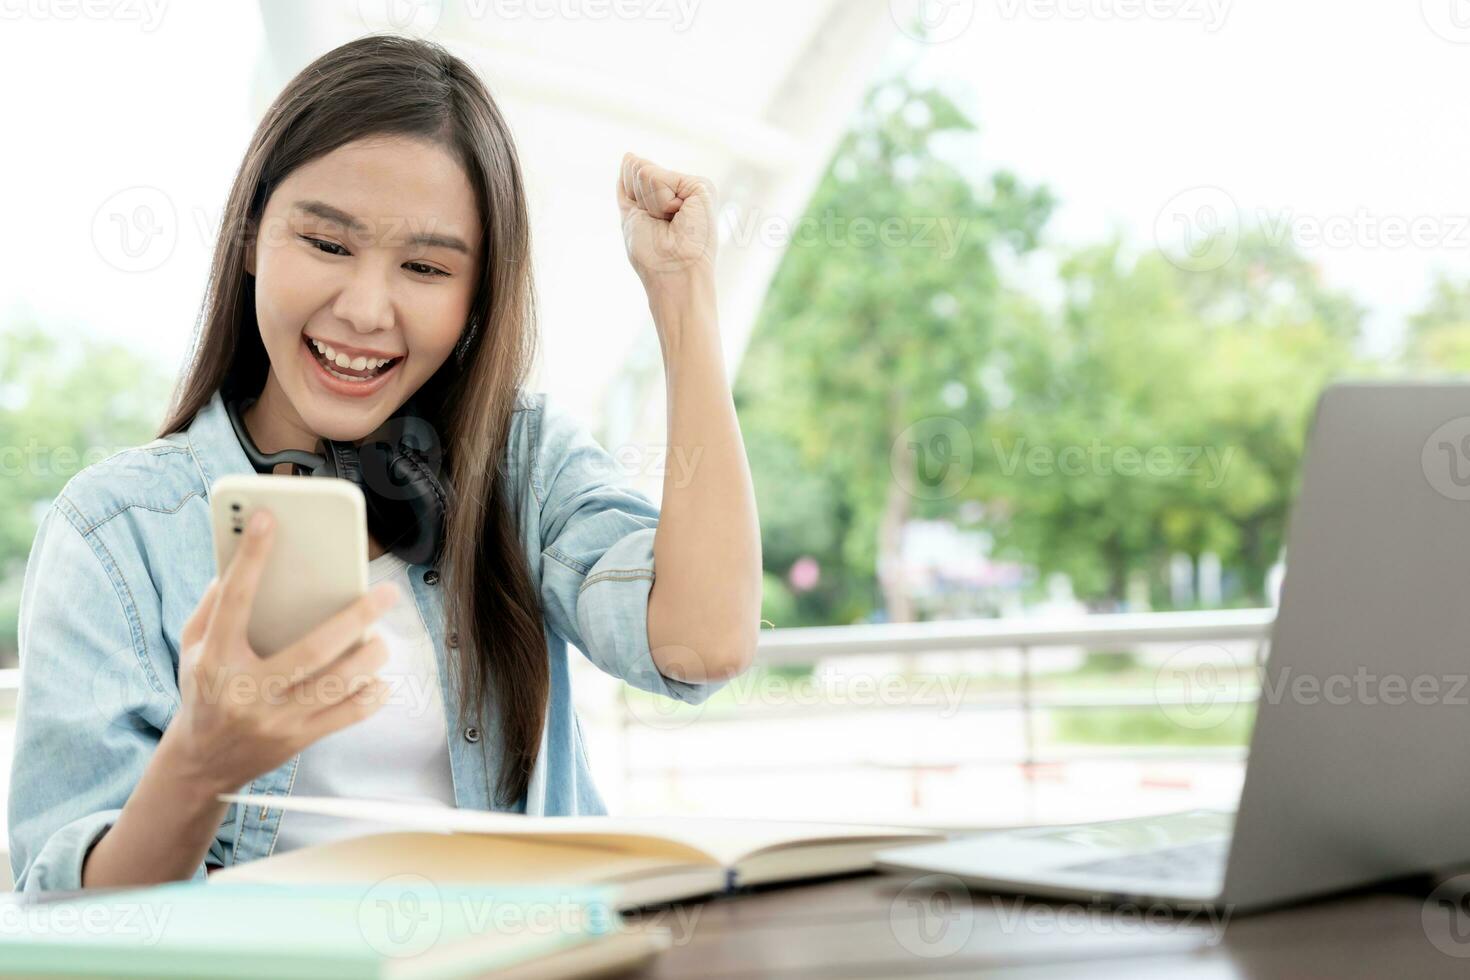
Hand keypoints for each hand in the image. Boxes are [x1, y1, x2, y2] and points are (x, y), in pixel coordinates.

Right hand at [162, 511, 399, 796]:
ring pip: (336, 683)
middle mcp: (246, 690)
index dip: (251, 559)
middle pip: (311, 650)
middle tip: (387, 593)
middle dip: (355, 618)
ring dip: (369, 658)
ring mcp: (275, 718)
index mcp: (215, 659)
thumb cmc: (203, 692)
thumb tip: (238, 560)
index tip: (269, 519)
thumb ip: (211, 607)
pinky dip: (370, 696)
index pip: (235, 601)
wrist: (200, 765)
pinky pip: (345, 716)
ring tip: (382, 639)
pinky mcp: (297, 739)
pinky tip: (382, 680)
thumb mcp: (191, 649)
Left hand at [618, 152, 717, 285]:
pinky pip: (659, 178)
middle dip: (639, 200)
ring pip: (646, 172)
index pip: (634, 175)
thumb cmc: (653, 256)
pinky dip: (659, 202)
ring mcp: (693, 187)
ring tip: (669, 224)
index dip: (632, 201)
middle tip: (659, 225)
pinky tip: (677, 217)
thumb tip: (629, 155)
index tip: (650, 226)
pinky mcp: (701, 186)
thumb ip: (630, 185)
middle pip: (638, 169)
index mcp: (667, 197)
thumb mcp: (633, 215)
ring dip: (649, 204)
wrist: (674, 275)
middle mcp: (682, 189)